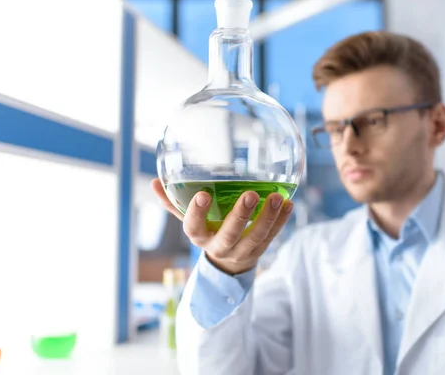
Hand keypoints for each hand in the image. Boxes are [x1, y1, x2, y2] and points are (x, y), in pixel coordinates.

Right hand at [151, 178, 293, 274]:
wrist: (227, 263)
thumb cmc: (207, 231)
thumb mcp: (190, 220)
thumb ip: (173, 202)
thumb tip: (155, 182)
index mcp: (199, 237)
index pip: (193, 227)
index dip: (197, 213)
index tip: (202, 194)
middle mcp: (220, 246)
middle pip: (230, 234)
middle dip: (240, 216)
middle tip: (250, 195)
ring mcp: (243, 250)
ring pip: (256, 236)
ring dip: (268, 217)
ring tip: (277, 197)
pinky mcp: (261, 249)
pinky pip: (273, 236)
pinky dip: (282, 221)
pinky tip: (289, 204)